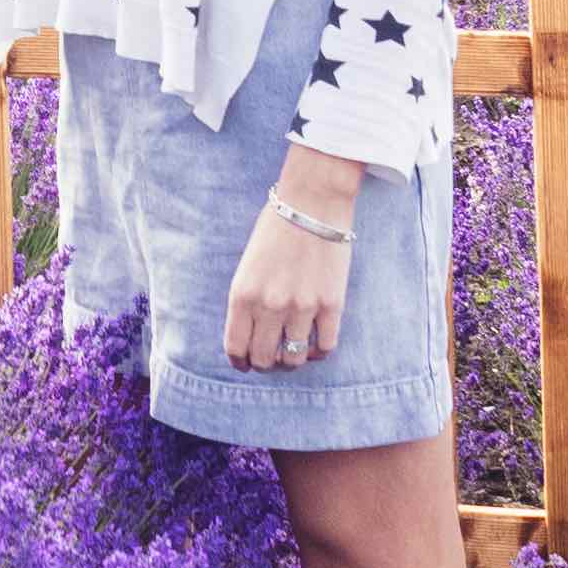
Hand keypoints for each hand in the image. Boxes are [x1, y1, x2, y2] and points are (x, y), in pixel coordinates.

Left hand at [223, 174, 358, 370]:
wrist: (312, 204)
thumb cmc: (276, 229)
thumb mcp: (248, 266)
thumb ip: (247, 300)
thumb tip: (252, 334)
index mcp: (242, 294)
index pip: (236, 347)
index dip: (240, 362)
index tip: (245, 363)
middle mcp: (269, 306)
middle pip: (264, 359)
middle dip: (265, 363)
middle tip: (270, 358)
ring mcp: (302, 307)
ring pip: (294, 359)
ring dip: (292, 360)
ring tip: (293, 351)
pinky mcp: (331, 305)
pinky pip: (325, 347)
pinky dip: (319, 352)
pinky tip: (315, 343)